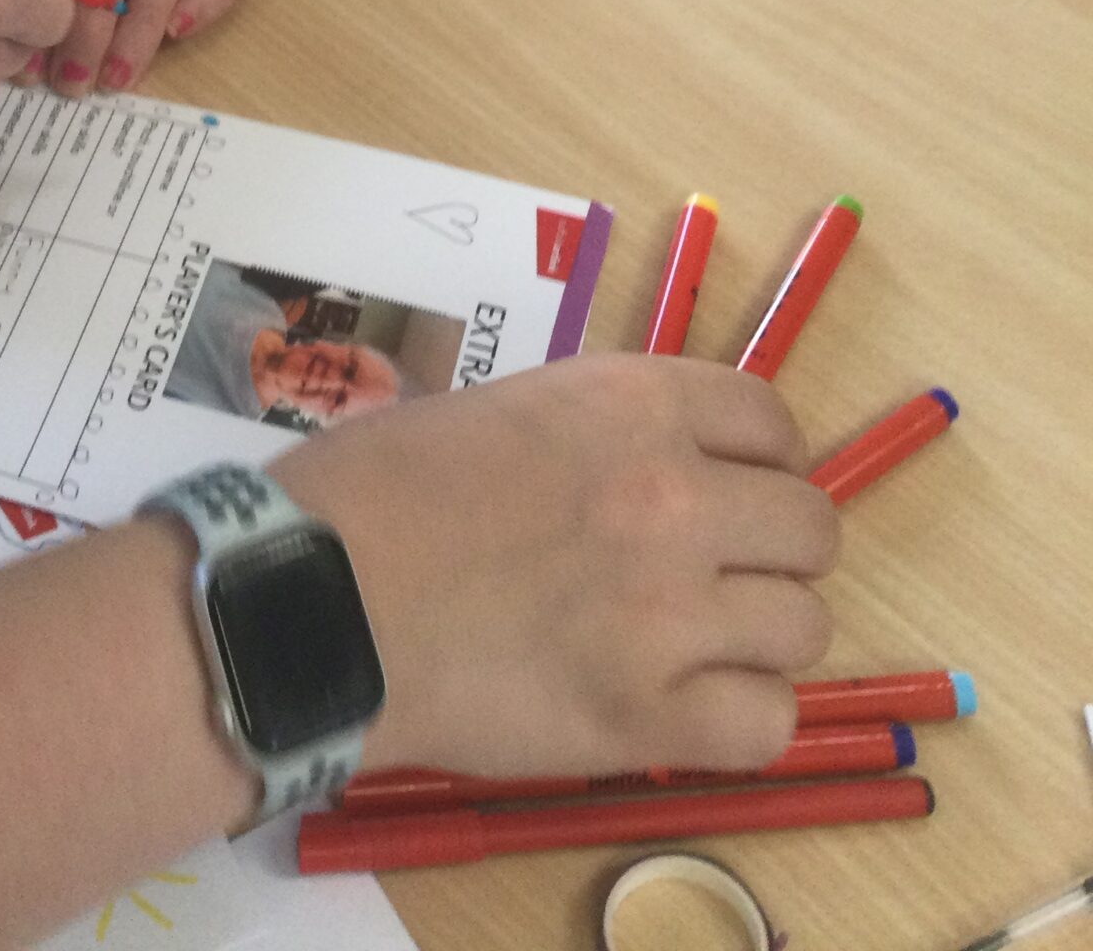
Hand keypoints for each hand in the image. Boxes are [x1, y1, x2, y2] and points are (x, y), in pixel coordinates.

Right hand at [276, 354, 838, 779]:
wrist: (315, 599)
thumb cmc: (378, 491)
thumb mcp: (498, 409)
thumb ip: (594, 434)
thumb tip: (648, 467)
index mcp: (632, 404)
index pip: (772, 423)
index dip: (764, 461)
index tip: (736, 490)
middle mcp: (674, 495)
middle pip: (811, 528)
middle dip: (774, 551)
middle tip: (716, 576)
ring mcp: (670, 610)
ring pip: (803, 628)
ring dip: (757, 637)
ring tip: (692, 647)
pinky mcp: (649, 718)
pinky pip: (768, 723)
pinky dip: (740, 719)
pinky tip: (686, 709)